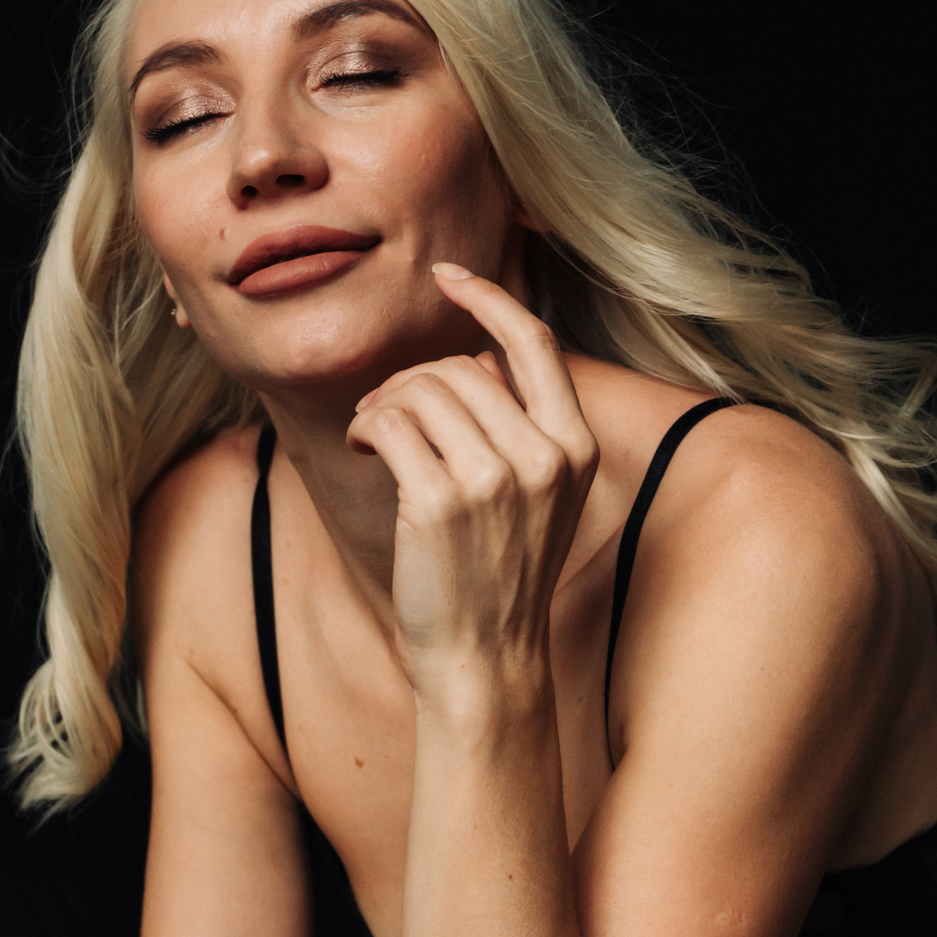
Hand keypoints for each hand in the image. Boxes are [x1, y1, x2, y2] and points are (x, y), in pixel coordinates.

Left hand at [346, 266, 597, 698]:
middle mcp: (543, 457)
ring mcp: (494, 480)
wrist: (484, 660)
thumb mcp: (536, 498)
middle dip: (410, 380)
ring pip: (421, 389)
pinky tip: (362, 450)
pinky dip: (364, 427)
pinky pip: (388, 423)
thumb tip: (475, 358)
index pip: (535, 342)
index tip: (448, 276)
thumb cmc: (497, 575)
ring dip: (381, 404)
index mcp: (575, 449)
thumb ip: (519, 427)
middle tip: (382, 415)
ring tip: (371, 437)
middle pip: (459, 365)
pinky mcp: (441, 502)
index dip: (489, 298)